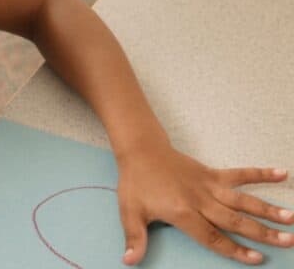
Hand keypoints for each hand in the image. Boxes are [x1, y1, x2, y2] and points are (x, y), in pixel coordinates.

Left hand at [116, 144, 293, 265]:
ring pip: (242, 199)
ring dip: (267, 208)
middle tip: (287, 240)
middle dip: (261, 232)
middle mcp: (200, 199)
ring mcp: (208, 185)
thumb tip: (129, 261)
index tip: (256, 259)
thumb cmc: (135, 183)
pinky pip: (239, 174)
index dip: (234, 249)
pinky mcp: (211, 173)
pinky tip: (281, 173)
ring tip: (290, 217)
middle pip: (234, 220)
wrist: (140, 150)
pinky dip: (259, 174)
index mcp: (182, 212)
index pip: (212, 236)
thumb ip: (135, 238)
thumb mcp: (130, 213)